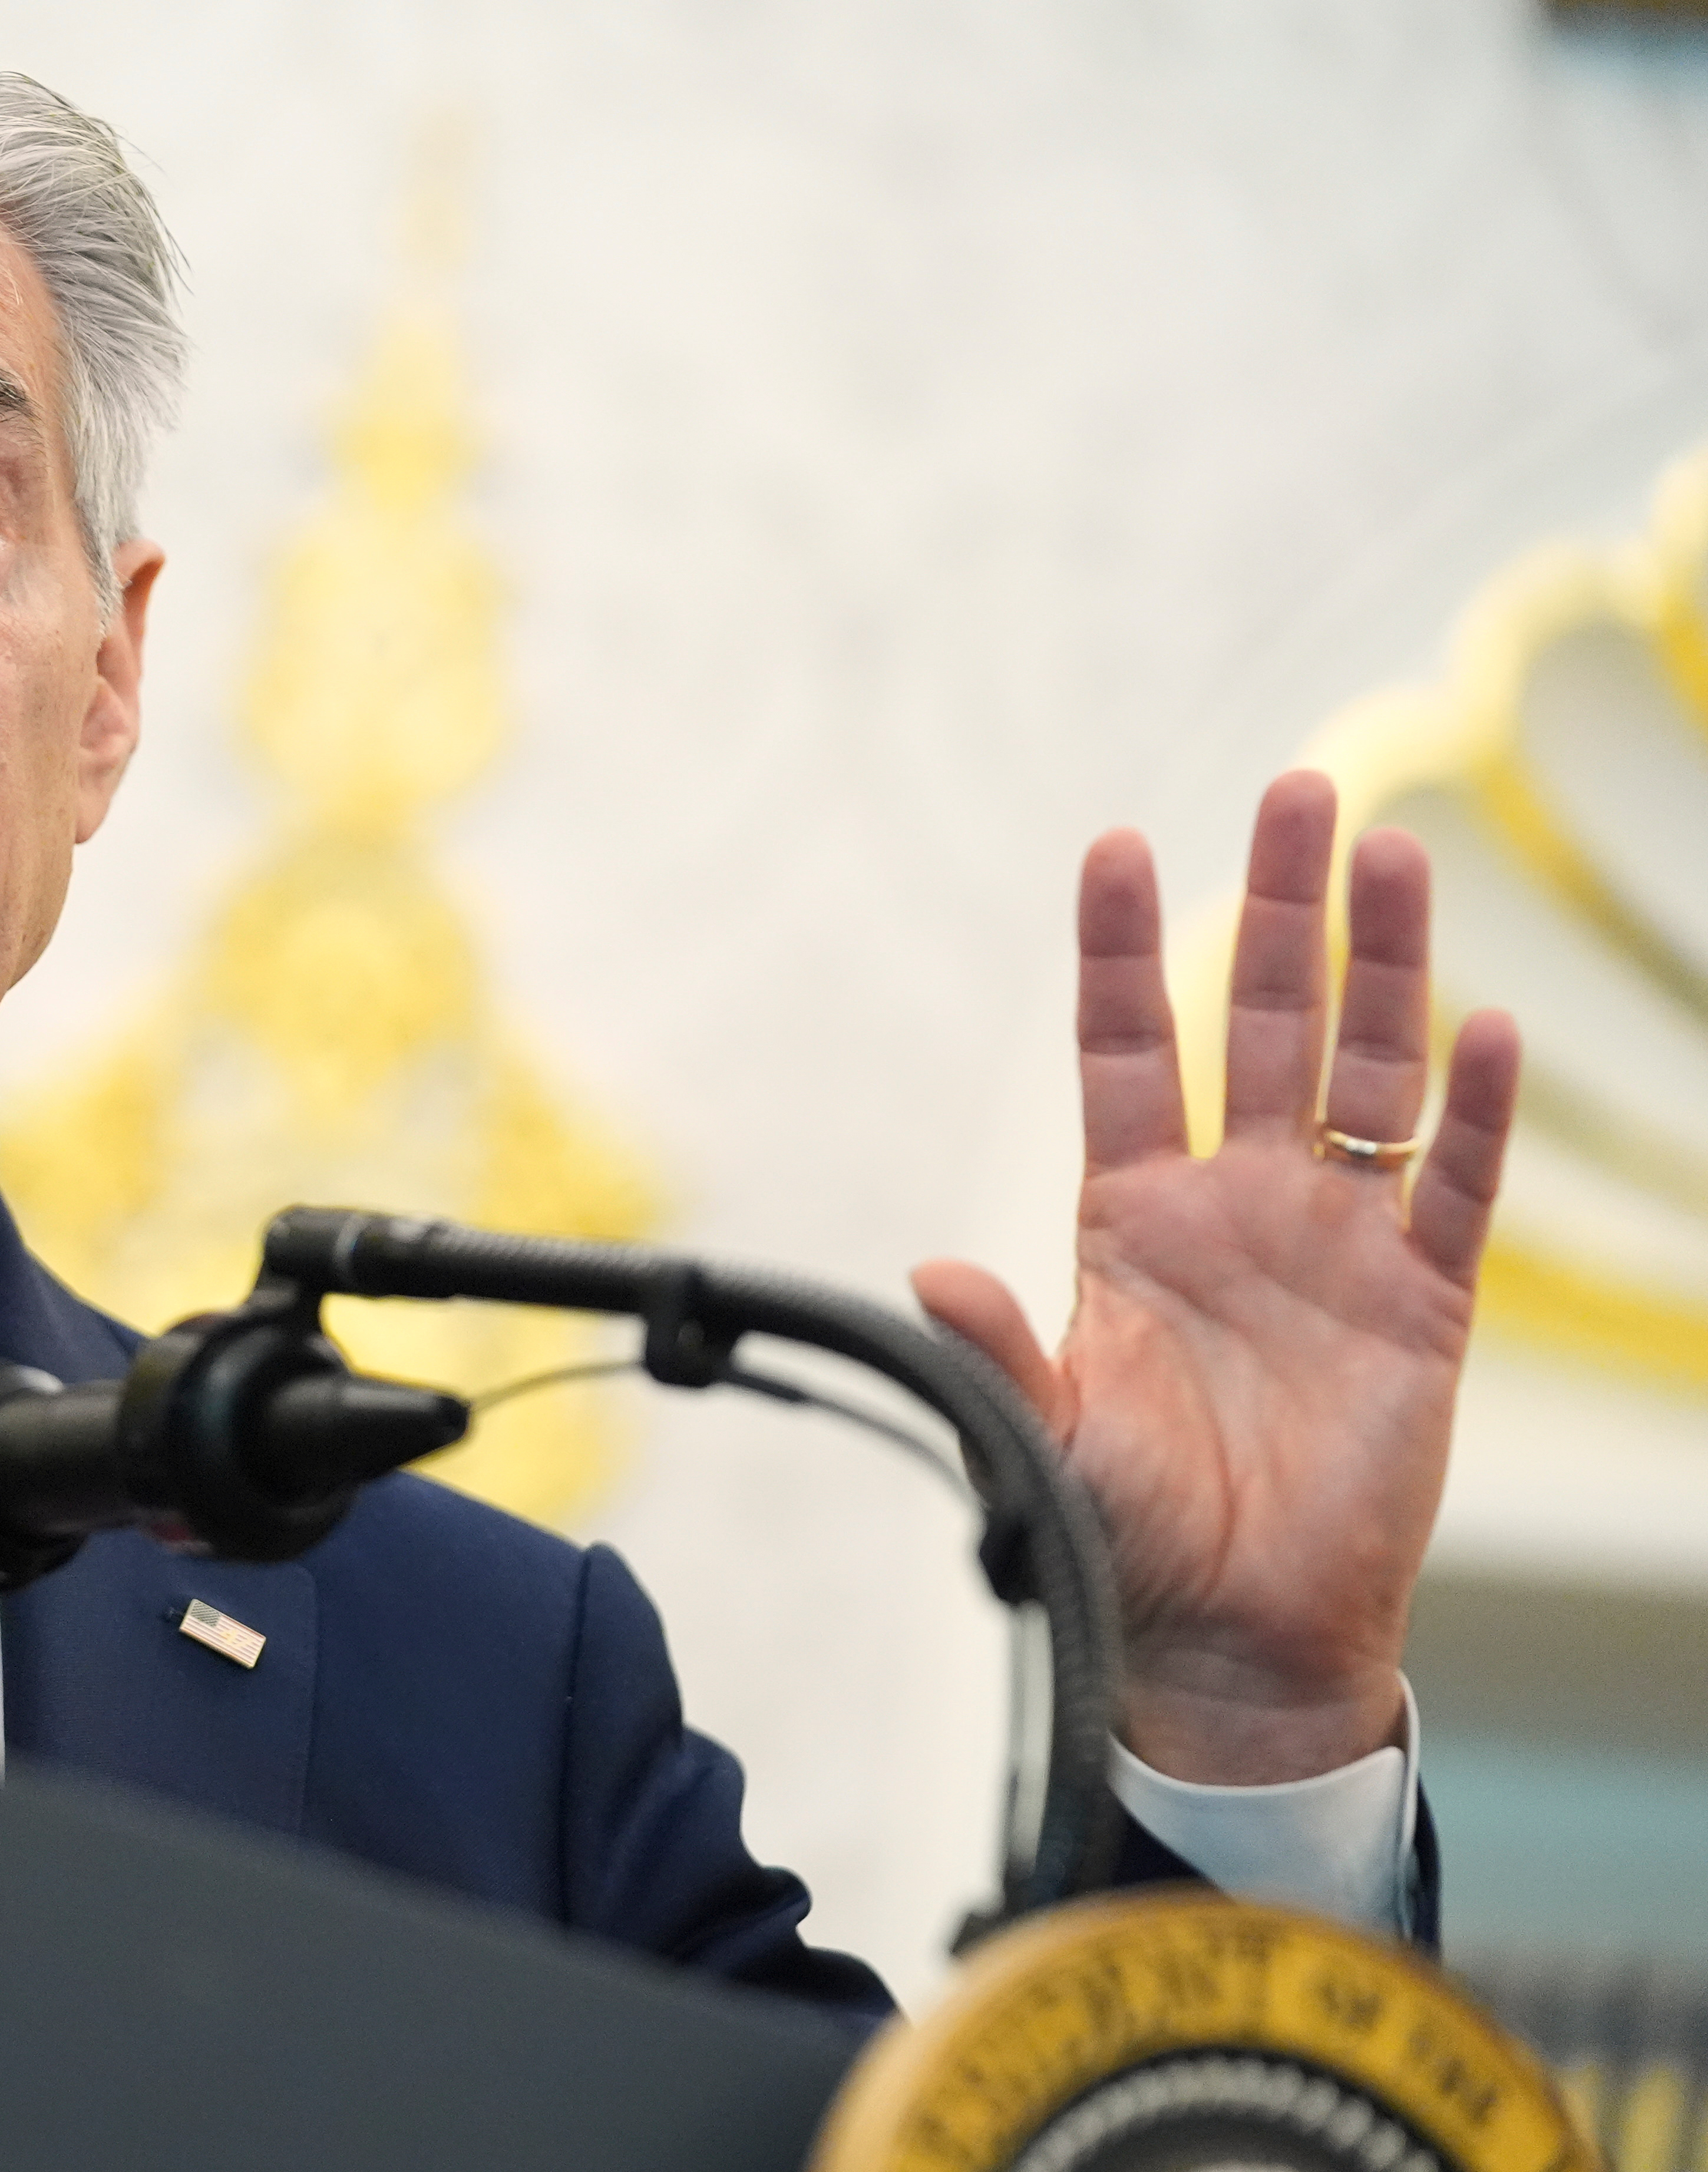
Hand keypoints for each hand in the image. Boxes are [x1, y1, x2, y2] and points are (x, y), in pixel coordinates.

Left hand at [911, 771, 1519, 1784]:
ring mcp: (1337, 1244)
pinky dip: (1481, 1115)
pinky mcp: (1423, 1306)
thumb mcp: (1045, 1437)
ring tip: (1392, 853)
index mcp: (1134, 1218)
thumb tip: (933, 1271)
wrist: (1229, 1634)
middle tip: (1298, 789)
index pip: (1125, 1048)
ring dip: (1384, 968)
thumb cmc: (1126, 1537)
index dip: (1121, 951)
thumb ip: (999, 1351)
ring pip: (1370, 1073)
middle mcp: (1238, 1204)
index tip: (1115, 844)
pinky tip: (1490, 1027)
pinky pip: (1459, 1190)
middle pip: (1262, 1023)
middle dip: (1281, 907)